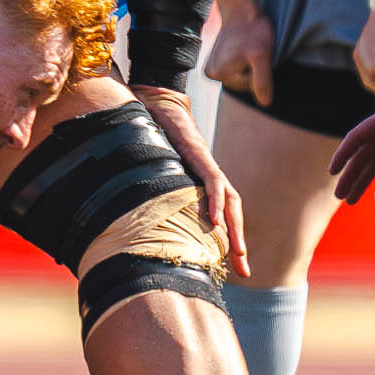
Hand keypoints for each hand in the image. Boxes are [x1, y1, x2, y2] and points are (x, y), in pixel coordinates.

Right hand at [132, 83, 248, 276]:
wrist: (155, 101)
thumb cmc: (153, 136)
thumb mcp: (153, 173)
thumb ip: (152, 193)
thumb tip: (130, 224)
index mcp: (201, 184)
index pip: (221, 216)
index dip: (228, 241)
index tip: (232, 270)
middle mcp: (210, 176)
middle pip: (233, 214)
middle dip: (238, 244)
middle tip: (244, 272)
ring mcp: (207, 165)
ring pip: (230, 200)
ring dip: (235, 228)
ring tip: (238, 253)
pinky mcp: (199, 154)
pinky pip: (212, 181)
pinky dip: (216, 201)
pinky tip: (215, 221)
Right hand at [202, 3, 277, 106]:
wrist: (241, 9)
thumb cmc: (253, 30)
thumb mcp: (262, 55)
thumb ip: (262, 80)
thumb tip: (265, 104)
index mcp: (218, 74)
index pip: (250, 86)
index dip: (259, 69)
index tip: (255, 52)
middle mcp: (211, 73)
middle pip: (243, 82)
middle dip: (253, 68)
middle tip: (253, 48)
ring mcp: (213, 67)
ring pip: (241, 75)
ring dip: (250, 64)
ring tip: (249, 47)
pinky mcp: (217, 61)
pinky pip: (237, 68)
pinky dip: (244, 60)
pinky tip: (243, 47)